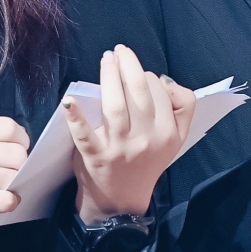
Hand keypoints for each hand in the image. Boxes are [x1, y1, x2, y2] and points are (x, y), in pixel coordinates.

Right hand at [0, 117, 29, 249]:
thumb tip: (7, 147)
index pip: (8, 127)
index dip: (20, 140)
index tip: (17, 149)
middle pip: (16, 153)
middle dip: (19, 165)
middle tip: (10, 173)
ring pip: (13, 177)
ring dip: (13, 185)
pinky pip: (7, 200)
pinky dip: (9, 203)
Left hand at [65, 44, 197, 222]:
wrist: (121, 201)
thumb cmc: (146, 162)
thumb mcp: (175, 140)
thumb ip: (181, 108)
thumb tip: (163, 80)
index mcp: (168, 133)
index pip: (161, 92)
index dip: (149, 77)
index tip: (139, 75)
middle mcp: (146, 139)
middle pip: (140, 93)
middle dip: (129, 66)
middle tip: (120, 51)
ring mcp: (120, 147)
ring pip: (116, 105)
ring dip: (110, 77)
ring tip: (107, 59)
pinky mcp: (95, 155)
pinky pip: (84, 133)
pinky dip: (76, 116)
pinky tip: (69, 100)